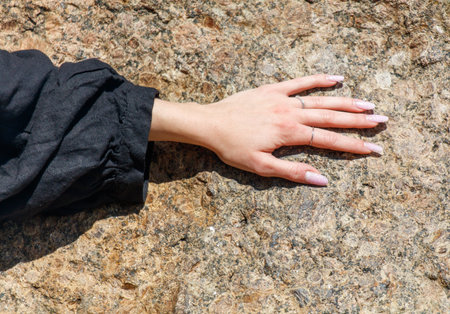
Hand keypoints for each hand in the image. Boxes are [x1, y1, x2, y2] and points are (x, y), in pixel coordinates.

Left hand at [149, 74, 387, 185]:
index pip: (329, 140)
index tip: (374, 149)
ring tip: (368, 104)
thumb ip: (292, 172)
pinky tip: (337, 78)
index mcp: (290, 134)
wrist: (209, 124)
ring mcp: (282, 99)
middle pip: (331, 117)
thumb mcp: (260, 167)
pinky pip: (299, 82)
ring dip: (346, 102)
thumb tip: (322, 181)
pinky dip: (318, 79)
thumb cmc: (232, 148)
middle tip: (382, 122)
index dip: (353, 145)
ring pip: (320, 100)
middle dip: (358, 121)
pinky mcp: (272, 90)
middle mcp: (291, 113)